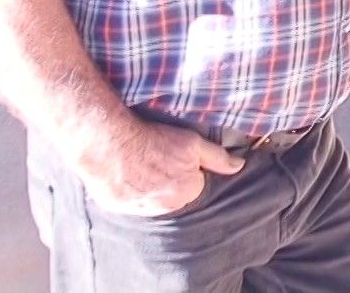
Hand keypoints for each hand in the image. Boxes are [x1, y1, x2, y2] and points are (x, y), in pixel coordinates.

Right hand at [73, 118, 243, 216]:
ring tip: (140, 165)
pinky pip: (129, 201)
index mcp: (187, 192)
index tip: (175, 155)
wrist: (109, 144)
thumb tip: (239, 166)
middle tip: (157, 158)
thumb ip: (218, 157)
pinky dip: (129, 191)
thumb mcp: (193, 143)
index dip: (188, 167)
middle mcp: (165, 207)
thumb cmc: (152, 140)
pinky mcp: (117, 208)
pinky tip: (124, 173)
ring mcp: (139, 210)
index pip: (195, 183)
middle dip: (169, 180)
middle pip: (173, 193)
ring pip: (151, 199)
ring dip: (149, 187)